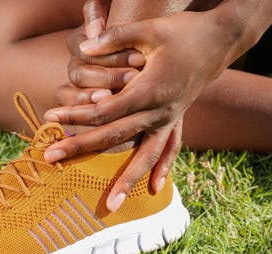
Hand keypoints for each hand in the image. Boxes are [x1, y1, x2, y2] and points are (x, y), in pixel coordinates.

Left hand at [45, 10, 241, 211]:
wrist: (222, 39)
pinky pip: (170, 149)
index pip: (103, 111)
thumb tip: (84, 46)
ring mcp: (170, 118)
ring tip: (111, 205)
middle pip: (113, 137)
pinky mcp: (177, 118)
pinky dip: (162, 168)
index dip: (75, 115)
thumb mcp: (149, 30)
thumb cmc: (184, 31)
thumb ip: (114, 37)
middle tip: (49, 158)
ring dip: (126, 180)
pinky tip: (156, 188)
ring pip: (144, 156)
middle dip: (79, 148)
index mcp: (148, 90)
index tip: (49, 118)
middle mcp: (159, 111)